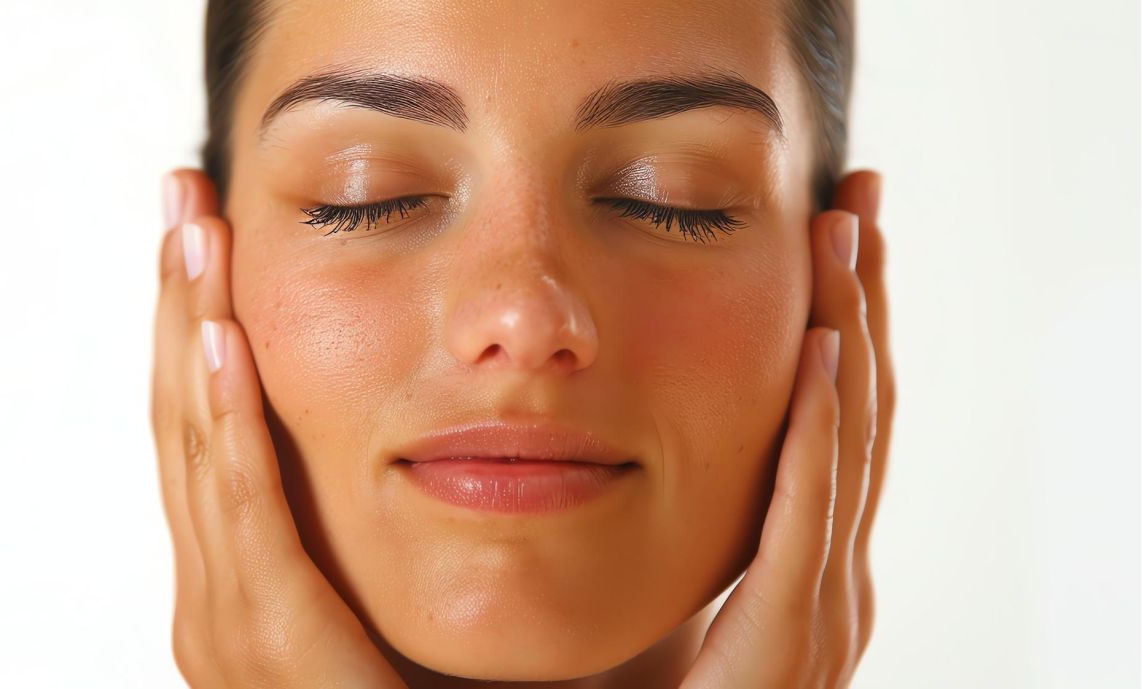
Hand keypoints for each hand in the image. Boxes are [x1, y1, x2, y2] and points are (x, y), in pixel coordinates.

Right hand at [149, 169, 407, 688]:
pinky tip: (225, 344)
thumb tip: (433, 407)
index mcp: (245, 573)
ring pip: (201, 454)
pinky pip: (250, 525)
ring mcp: (235, 631)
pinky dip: (231, 433)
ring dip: (194, 336)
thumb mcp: (403, 575)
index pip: (207, 428)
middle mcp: (222, 598)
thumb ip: (390, 505)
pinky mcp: (277, 654)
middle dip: (181, 303)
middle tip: (183, 194)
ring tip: (194, 233)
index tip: (206, 229)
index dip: (197, 323)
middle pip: (185, 422)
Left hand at [679, 171, 894, 687]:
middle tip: (856, 196)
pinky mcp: (791, 637)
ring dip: (850, 332)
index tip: (831, 231)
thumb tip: (633, 436)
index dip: (844, 320)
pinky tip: (823, 353)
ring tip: (843, 236)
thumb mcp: (679, 590)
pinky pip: (811, 515)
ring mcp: (823, 606)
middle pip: (859, 409)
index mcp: (808, 559)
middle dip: (861, 298)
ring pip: (847, 443)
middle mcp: (831, 574)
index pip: (836, 417)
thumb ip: (685, 523)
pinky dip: (823, 430)